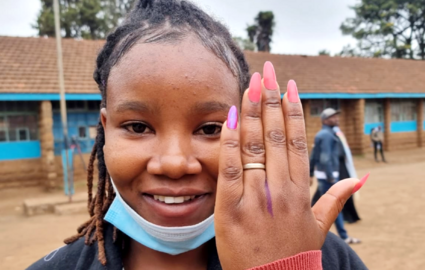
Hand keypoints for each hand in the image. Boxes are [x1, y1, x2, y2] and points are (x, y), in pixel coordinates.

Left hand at [214, 62, 361, 269]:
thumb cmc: (295, 255)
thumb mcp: (319, 227)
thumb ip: (335, 199)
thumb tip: (360, 180)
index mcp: (301, 191)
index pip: (298, 142)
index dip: (294, 111)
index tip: (290, 85)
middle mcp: (281, 190)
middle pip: (276, 136)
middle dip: (271, 100)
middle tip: (267, 72)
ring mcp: (256, 199)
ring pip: (254, 147)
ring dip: (251, 112)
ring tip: (250, 85)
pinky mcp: (230, 209)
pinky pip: (230, 168)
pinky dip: (229, 142)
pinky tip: (228, 118)